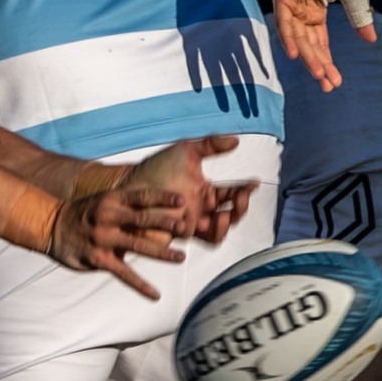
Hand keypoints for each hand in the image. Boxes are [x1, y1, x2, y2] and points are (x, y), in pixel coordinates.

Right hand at [49, 187, 193, 300]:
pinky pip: (123, 274)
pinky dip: (140, 285)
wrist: (51, 226)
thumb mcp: (104, 201)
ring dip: (161, 252)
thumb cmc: (86, 213)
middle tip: (186, 228)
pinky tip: (155, 295)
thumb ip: (129, 206)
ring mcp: (102, 238)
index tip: (182, 201)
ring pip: (137, 245)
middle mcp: (107, 217)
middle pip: (141, 219)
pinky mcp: (98, 259)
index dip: (162, 198)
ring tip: (181, 258)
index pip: (141, 196)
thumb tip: (162, 207)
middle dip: (164, 223)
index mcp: (112, 200)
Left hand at [119, 137, 253, 244]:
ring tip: (223, 215)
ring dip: (225, 226)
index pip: (233, 194)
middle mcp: (201, 211)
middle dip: (240, 209)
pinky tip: (197, 221)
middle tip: (240, 198)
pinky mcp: (176, 234)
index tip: (253, 182)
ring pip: (216, 234)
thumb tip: (236, 140)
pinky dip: (202, 232)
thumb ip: (210, 145)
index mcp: (205, 192)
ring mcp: (189, 224)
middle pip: (231, 217)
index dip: (245, 189)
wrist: (128, 184)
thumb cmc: (155, 169)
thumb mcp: (185, 151)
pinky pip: (195, 240)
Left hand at [273, 0, 374, 92]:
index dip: (327, 63)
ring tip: (318, 76)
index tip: (335, 82)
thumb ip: (359, 18)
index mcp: (314, 14)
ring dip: (307, 57)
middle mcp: (300, 12)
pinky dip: (289, 37)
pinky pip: (284, 20)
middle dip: (318, 66)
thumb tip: (371, 41)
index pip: (319, 44)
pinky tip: (295, 55)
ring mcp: (290, 3)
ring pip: (298, 37)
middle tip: (328, 86)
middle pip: (308, 45)